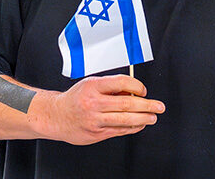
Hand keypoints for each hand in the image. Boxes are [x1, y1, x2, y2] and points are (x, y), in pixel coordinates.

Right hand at [29, 74, 164, 144]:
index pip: (121, 82)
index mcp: (93, 86)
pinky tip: (139, 125)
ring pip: (124, 119)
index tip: (143, 90)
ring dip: (143, 118)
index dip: (137, 85)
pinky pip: (119, 130)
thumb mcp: (91, 84)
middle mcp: (93, 103)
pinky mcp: (96, 133)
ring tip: (152, 117)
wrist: (55, 116)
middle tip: (158, 106)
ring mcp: (94, 120)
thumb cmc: (76, 98)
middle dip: (146, 105)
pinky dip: (132, 128)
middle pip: (126, 103)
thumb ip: (111, 87)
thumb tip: (134, 91)